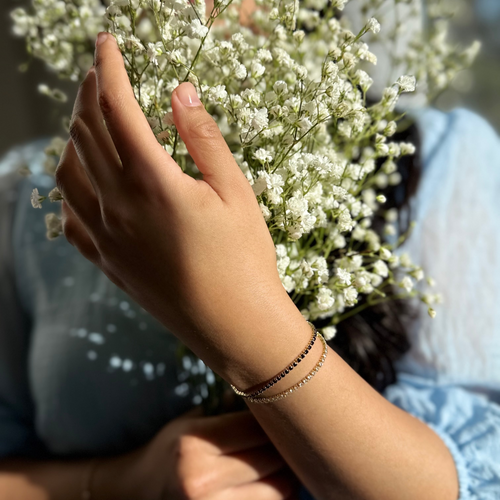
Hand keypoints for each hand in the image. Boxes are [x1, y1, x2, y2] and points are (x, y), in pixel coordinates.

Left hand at [55, 32, 297, 378]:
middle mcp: (118, 206)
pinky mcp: (107, 262)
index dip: (109, 68)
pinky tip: (84, 181)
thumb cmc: (245, 259)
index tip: (108, 43)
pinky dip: (69, 186)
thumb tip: (180, 91)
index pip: (117, 108)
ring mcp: (106, 237)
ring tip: (90, 120)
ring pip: (67, 171)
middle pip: (86, 132)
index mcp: (152, 182)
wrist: (233, 326)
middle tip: (101, 72)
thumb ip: (204, 138)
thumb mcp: (236, 192)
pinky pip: (70, 215)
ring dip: (73, 136)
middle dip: (89, 92)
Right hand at [95, 408, 300, 499]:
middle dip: (283, 445)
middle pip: (270, 458)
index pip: (253, 427)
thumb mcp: (190, 422)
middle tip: (288, 434)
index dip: (273, 418)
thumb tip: (267, 392)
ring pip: (279, 488)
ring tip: (281, 460)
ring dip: (287, 473)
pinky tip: (271, 481)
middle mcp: (201, 481)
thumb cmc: (171, 451)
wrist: (141, 492)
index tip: (279, 412)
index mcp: (193, 445)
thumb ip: (226, 408)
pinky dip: (279, 494)